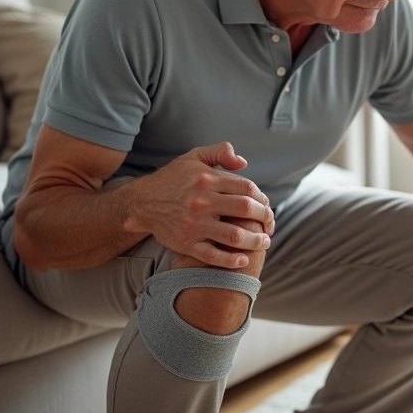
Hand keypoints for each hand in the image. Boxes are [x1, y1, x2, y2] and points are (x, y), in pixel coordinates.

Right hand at [121, 142, 272, 268]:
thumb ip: (220, 152)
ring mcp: (194, 224)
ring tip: (264, 242)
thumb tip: (243, 162)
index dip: (263, 199)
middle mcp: (202, 201)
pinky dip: (231, 260)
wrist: (142, 202)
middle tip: (270, 226)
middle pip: (245, 210)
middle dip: (265, 219)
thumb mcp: (194, 157)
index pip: (247, 189)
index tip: (266, 206)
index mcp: (207, 179)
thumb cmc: (173, 179)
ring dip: (255, 241)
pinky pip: (213, 255)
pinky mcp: (185, 243)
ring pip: (234, 235)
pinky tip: (243, 259)